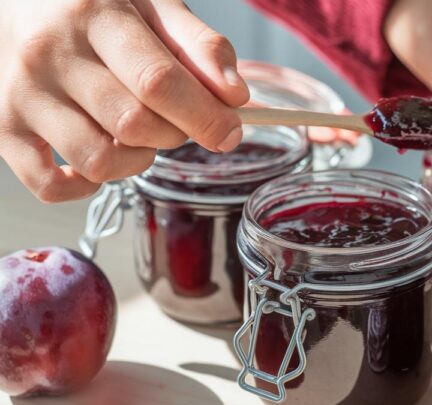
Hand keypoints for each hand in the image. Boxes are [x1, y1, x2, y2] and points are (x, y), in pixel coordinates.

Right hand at [0, 0, 249, 201]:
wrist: (23, 0)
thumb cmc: (99, 7)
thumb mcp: (156, 6)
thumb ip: (201, 47)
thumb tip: (235, 97)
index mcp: (93, 13)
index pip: (157, 81)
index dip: (205, 116)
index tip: (231, 131)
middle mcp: (48, 53)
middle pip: (133, 124)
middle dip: (175, 133)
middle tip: (176, 119)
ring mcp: (20, 94)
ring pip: (98, 160)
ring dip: (137, 161)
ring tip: (140, 134)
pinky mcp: (3, 128)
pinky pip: (49, 185)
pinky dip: (86, 186)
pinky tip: (103, 160)